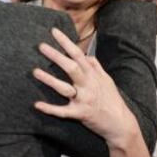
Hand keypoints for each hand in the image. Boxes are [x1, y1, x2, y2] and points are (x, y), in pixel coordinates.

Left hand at [33, 28, 137, 145]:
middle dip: (56, 56)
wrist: (121, 124)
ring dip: (49, 80)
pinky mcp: (80, 114)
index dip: (66, 42)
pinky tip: (37, 104)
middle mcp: (88, 85)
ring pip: (64, 88)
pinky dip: (50, 109)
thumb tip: (87, 56)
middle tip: (41, 46)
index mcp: (92, 75)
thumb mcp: (107, 80)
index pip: (78, 54)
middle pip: (71, 67)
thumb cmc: (112, 100)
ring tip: (35, 71)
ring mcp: (84, 99)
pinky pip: (62, 111)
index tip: (53, 31)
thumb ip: (96, 67)